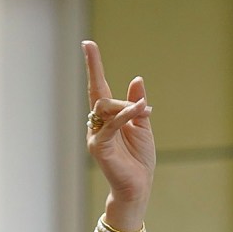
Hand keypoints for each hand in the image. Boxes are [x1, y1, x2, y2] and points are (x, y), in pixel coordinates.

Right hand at [82, 40, 154, 210]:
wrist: (138, 187)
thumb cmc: (139, 160)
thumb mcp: (142, 125)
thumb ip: (137, 105)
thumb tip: (136, 79)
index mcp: (107, 119)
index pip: (98, 87)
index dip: (93, 65)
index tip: (87, 44)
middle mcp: (96, 125)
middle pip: (103, 96)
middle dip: (126, 100)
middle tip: (145, 111)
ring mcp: (95, 136)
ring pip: (105, 107)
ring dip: (127, 107)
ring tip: (144, 113)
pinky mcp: (99, 147)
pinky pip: (111, 124)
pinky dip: (125, 115)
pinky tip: (139, 110)